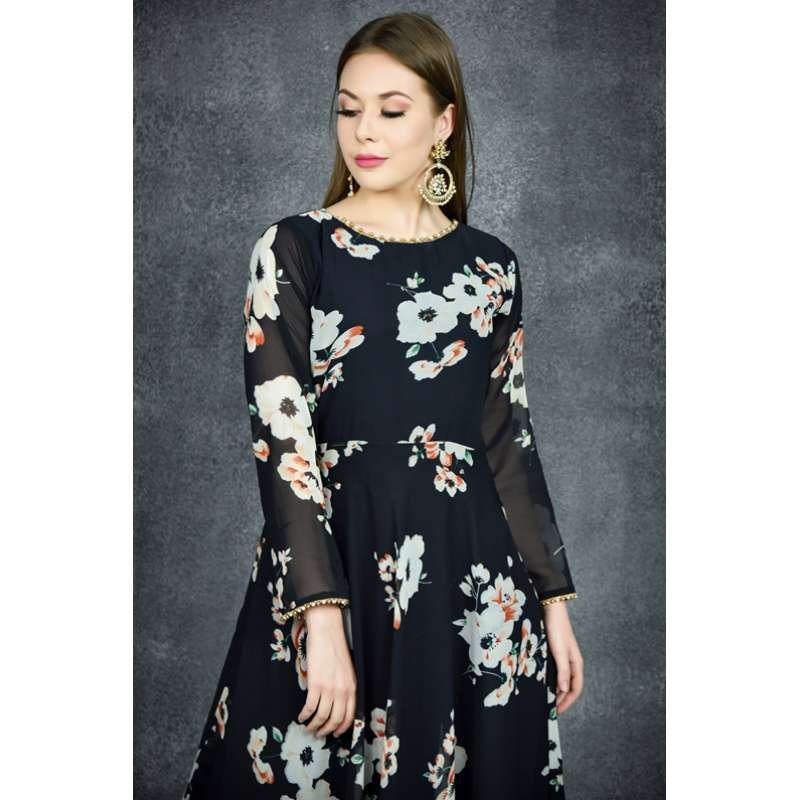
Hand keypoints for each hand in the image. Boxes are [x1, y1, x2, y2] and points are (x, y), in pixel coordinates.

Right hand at [296, 604, 356, 738]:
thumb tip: (337, 704)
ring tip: (308, 727)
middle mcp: (342, 690)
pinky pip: (310, 708)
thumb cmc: (335, 649)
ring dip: (314, 726)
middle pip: (335, 720)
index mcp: (352, 687)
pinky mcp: (316, 684)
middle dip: (326, 730)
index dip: (341, 728)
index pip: (350, 716)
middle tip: (318, 734)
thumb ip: (344, 687)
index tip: (335, 734)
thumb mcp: (346, 671)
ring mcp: (329, 688)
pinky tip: (301, 717)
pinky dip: (305, 715)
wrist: (327, 632)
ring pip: (322, 717)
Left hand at [542, 602, 583, 714]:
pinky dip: (551, 679)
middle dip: (562, 699)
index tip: (557, 711)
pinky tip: (542, 682)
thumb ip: (563, 671)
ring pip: (562, 679)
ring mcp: (564, 657)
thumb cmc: (557, 630)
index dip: (568, 701)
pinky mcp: (555, 652)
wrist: (551, 610)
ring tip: (546, 699)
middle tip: (550, 709)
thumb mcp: (560, 652)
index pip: (576, 688)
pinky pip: (555, 671)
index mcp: (576, 663)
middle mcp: (572, 662)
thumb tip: (565, 690)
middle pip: (569, 686)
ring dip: (556, 690)